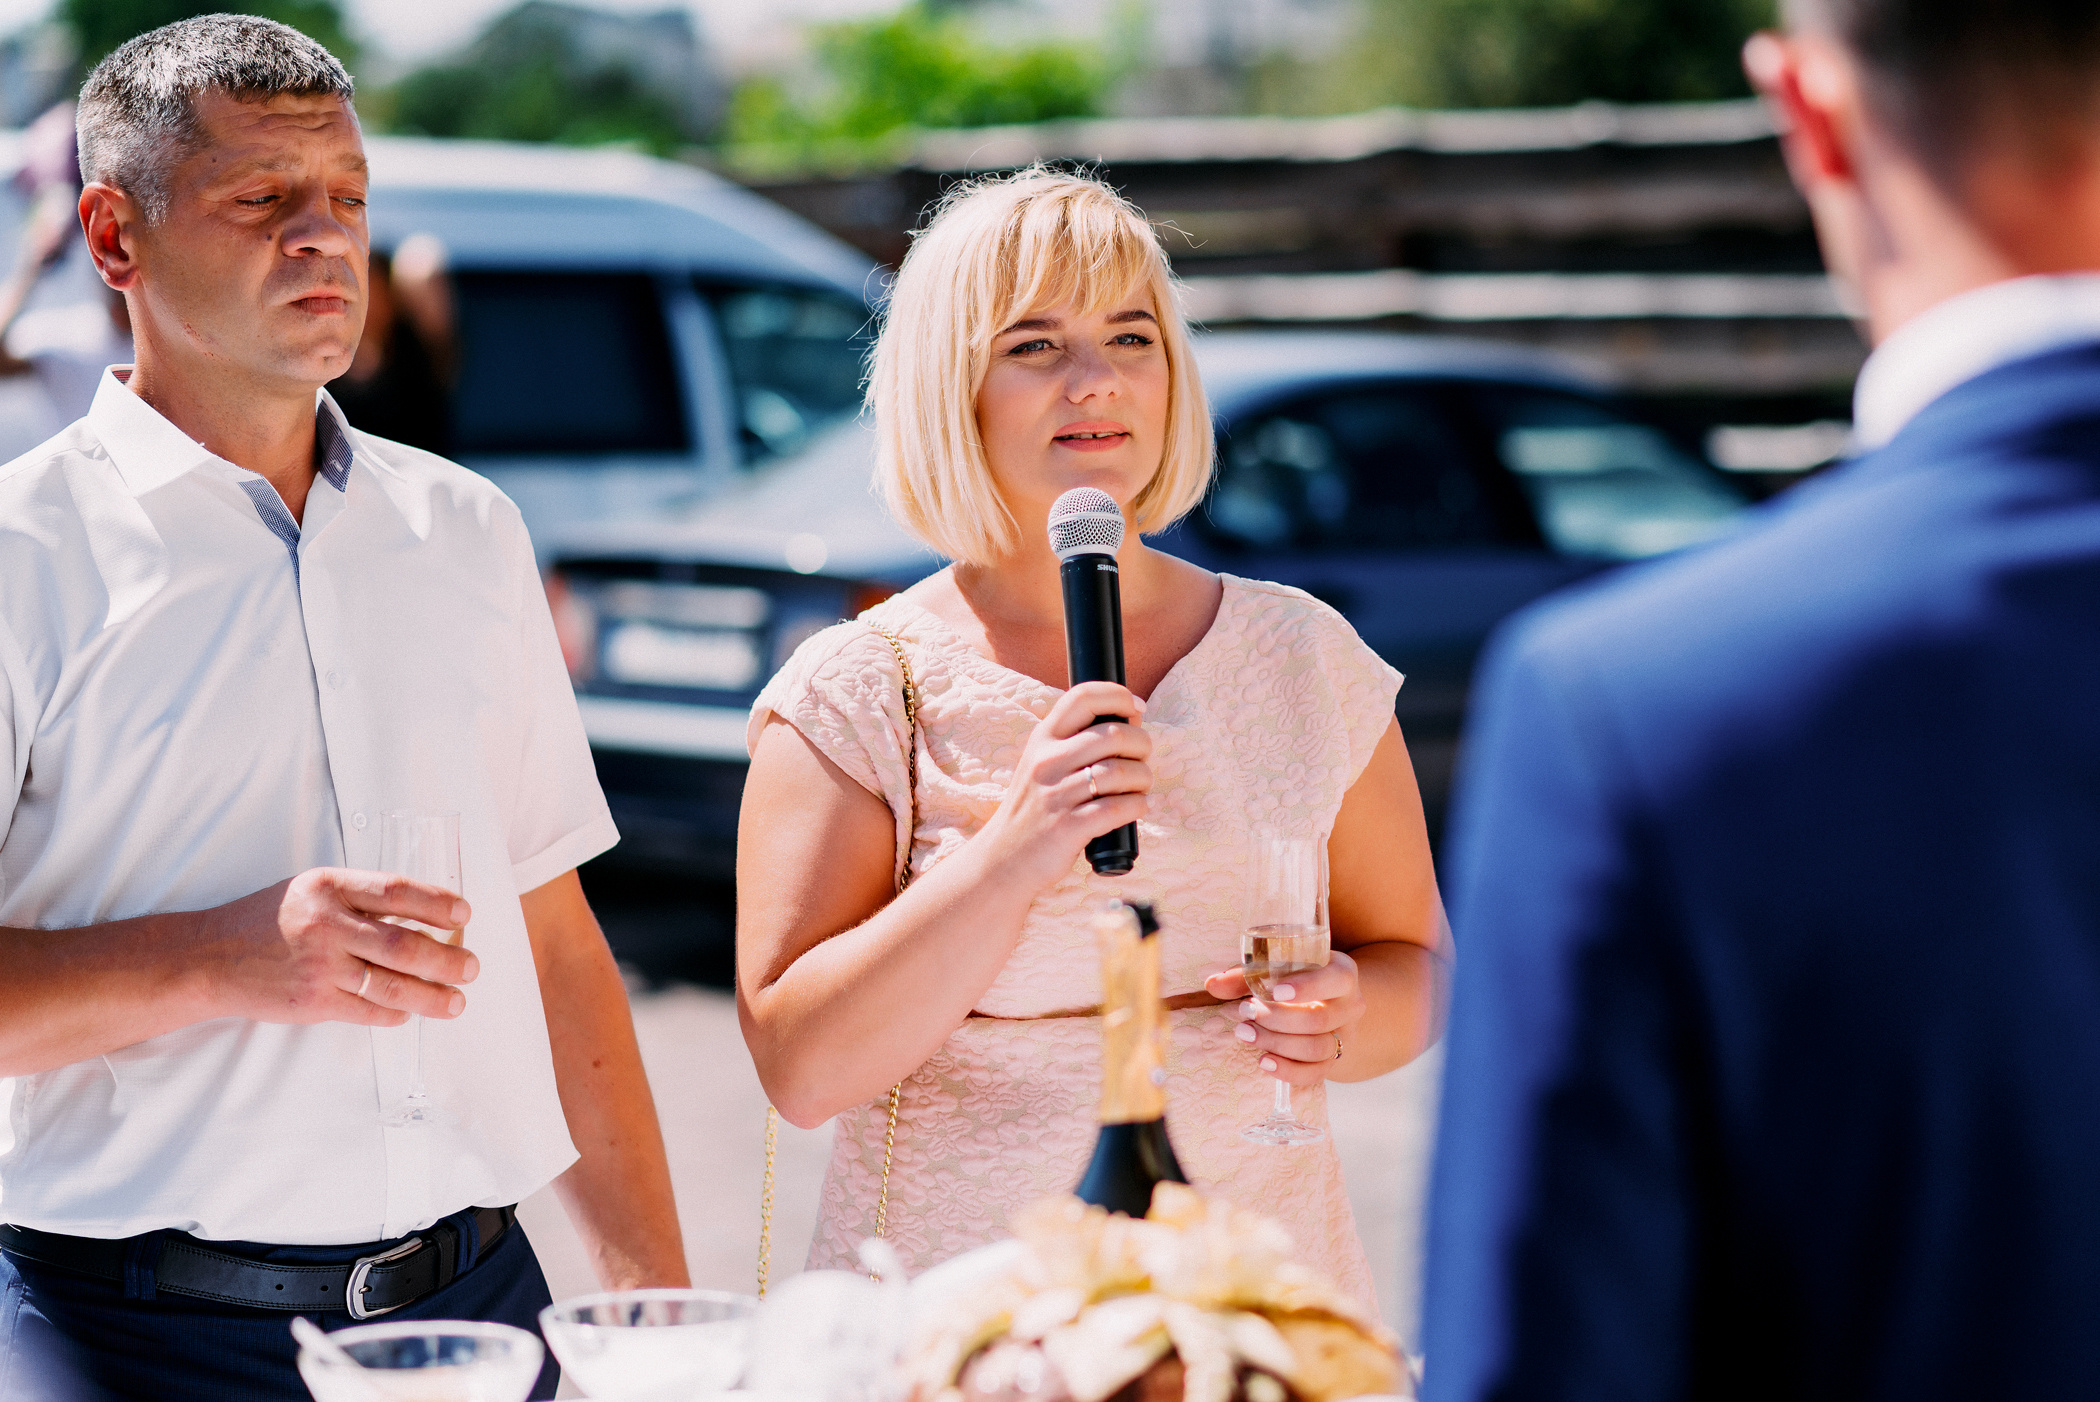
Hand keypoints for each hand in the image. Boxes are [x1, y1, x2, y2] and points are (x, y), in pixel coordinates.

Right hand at [198, 868, 478, 1027]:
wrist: (209, 956)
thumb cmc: (269, 919)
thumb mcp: (313, 889)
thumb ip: (361, 899)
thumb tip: (426, 918)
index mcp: (331, 887)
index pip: (398, 891)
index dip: (438, 903)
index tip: (465, 915)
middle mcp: (327, 924)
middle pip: (405, 944)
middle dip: (448, 959)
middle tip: (472, 967)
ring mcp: (319, 966)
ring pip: (392, 984)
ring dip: (433, 996)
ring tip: (457, 1000)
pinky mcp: (312, 1002)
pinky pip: (368, 1010)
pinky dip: (395, 1013)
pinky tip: (409, 1012)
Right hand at [979, 680, 1151, 891]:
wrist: (1002, 860)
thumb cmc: (1034, 810)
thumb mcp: (1042, 765)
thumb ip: (1075, 742)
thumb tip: (1130, 721)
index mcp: (1043, 739)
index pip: (1083, 696)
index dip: (1119, 695)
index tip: (1136, 709)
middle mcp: (1047, 762)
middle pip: (1114, 734)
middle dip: (1142, 745)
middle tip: (1142, 760)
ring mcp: (1056, 795)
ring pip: (1121, 772)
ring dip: (1143, 779)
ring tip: (1139, 788)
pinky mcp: (1067, 828)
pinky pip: (1118, 808)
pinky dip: (1137, 806)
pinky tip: (1134, 808)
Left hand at [1204, 948, 1363, 1085]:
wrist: (1328, 1002)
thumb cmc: (1297, 978)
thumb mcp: (1279, 969)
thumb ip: (1245, 975)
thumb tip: (1212, 985)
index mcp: (1341, 973)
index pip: (1335, 979)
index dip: (1307, 986)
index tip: (1275, 991)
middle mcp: (1350, 1005)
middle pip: (1319, 1019)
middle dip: (1278, 1019)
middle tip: (1246, 1012)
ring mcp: (1344, 1036)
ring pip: (1317, 1048)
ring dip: (1277, 1043)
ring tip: (1246, 1034)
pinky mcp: (1333, 1060)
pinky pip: (1316, 1073)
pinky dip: (1288, 1070)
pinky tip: (1263, 1061)